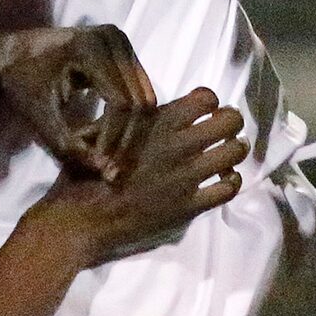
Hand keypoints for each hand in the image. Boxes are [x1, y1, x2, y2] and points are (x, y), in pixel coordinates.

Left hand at [0, 26, 159, 183]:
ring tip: (103, 152)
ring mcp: (122, 42)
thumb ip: (67, 143)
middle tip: (109, 169)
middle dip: (126, 139)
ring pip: (144, 98)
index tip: (101, 168)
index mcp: (91, 47)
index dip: (114, 138)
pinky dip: (127, 118)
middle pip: (139, 100)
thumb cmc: (21, 83)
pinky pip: (139, 91)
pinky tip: (104, 135)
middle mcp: (114, 39)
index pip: (120, 102)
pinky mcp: (124, 51)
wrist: (13, 54)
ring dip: (129, 131)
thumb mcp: (39, 115)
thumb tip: (101, 168)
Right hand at [65, 90, 245, 255]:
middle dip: (229, 122)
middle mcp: (180, 144)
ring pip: (235, 152)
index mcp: (158, 122)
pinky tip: (221, 181)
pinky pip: (228, 189)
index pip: (207, 97)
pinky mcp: (190, 206)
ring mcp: (188, 176)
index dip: (208, 102)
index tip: (203, 112)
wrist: (80, 218)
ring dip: (233, 150)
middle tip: (221, 131)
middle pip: (230, 120)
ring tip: (224, 155)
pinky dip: (231, 182)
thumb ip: (131, 115)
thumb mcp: (102, 128)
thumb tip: (149, 104)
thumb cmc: (84, 171)